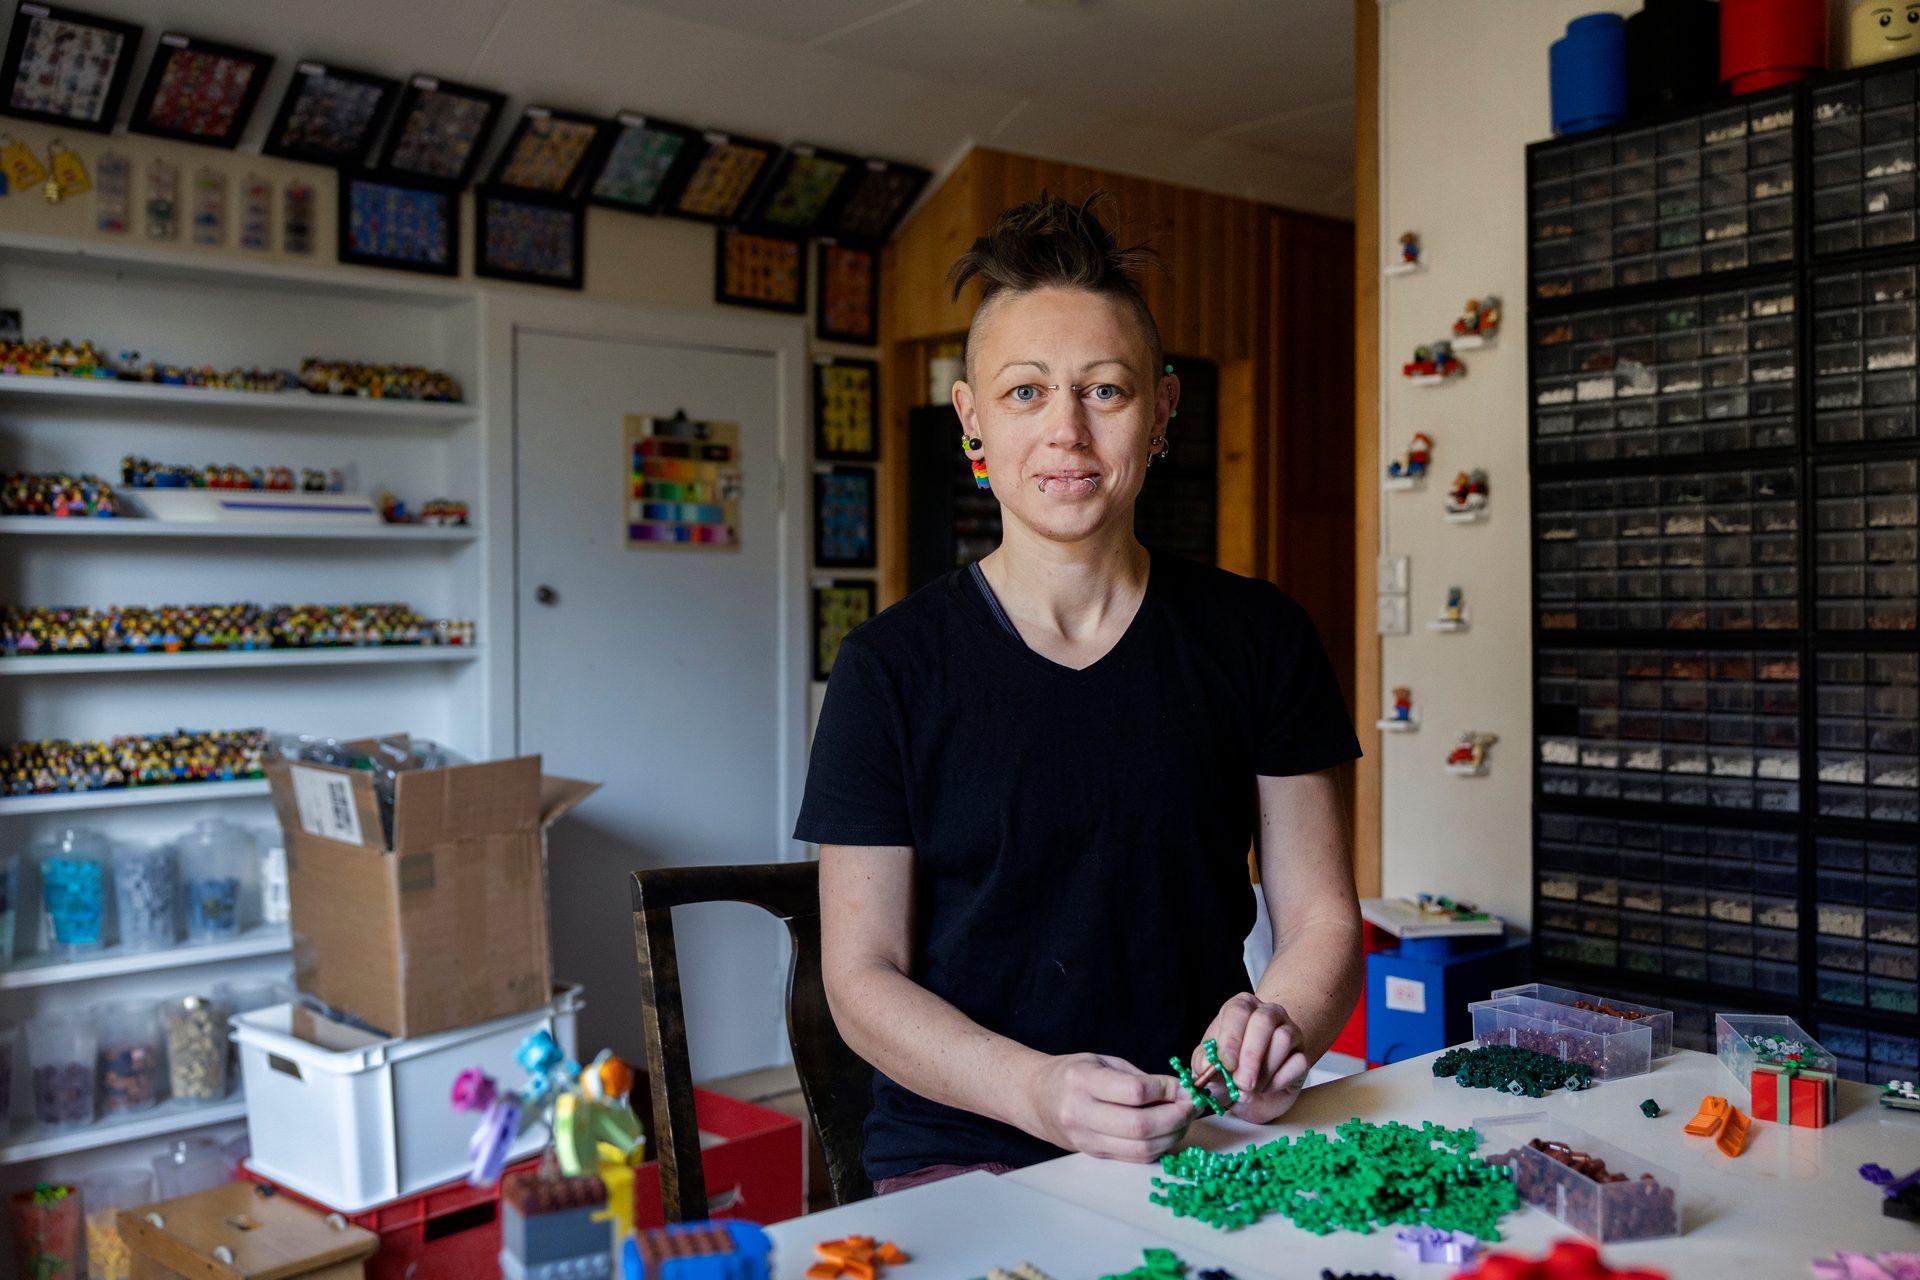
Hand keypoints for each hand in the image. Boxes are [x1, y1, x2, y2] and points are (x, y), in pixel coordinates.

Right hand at [1024, 1052, 1194, 1161]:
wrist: (1035, 1098)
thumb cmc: (1070, 1074)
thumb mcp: (1102, 1061)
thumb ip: (1139, 1077)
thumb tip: (1179, 1091)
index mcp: (1082, 1081)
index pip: (1134, 1092)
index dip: (1166, 1091)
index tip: (1182, 1087)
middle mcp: (1081, 1113)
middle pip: (1140, 1127)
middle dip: (1176, 1117)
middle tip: (1192, 1106)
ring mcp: (1087, 1140)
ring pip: (1141, 1149)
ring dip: (1172, 1136)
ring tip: (1183, 1120)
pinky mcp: (1094, 1156)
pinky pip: (1134, 1158)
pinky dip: (1158, 1147)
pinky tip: (1166, 1132)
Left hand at [1194, 993, 1311, 1123]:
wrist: (1253, 1091)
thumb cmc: (1229, 1069)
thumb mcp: (1208, 1065)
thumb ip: (1204, 1063)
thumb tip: (1209, 1063)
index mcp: (1240, 1008)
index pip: (1238, 1011)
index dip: (1231, 1038)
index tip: (1226, 1064)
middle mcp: (1267, 1013)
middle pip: (1264, 1021)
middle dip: (1251, 1055)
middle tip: (1241, 1083)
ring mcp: (1289, 1031)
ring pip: (1283, 1040)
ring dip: (1264, 1071)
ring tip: (1250, 1088)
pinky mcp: (1303, 1054)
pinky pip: (1298, 1062)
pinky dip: (1280, 1080)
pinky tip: (1266, 1087)